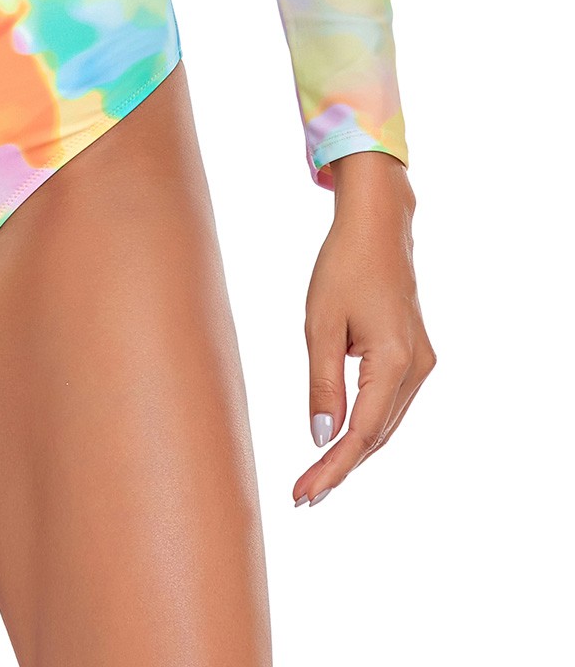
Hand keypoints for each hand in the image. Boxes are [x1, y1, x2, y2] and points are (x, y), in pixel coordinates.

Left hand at [293, 151, 435, 506]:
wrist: (377, 228)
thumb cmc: (343, 266)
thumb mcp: (320, 323)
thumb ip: (323, 382)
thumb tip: (322, 437)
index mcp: (394, 362)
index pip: (362, 433)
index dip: (333, 468)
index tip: (304, 494)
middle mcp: (417, 369)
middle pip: (378, 436)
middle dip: (340, 468)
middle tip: (303, 496)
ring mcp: (421, 363)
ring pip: (386, 424)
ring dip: (354, 452)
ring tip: (316, 479)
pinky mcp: (416, 356)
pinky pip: (390, 405)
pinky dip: (367, 427)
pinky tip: (342, 442)